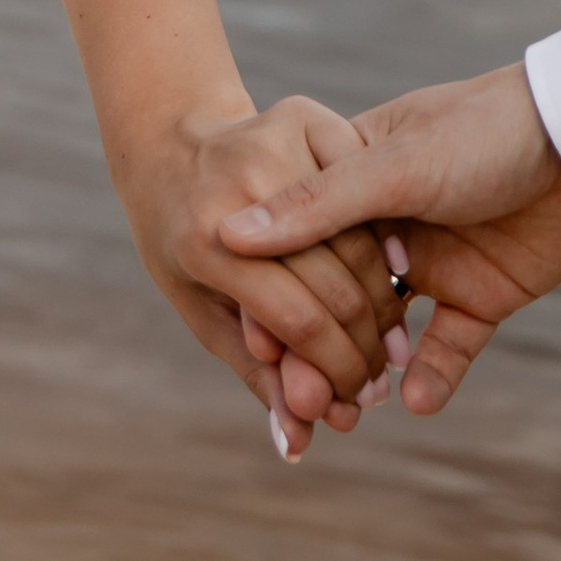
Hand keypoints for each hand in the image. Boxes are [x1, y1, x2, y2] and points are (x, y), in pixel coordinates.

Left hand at [131, 94, 407, 458]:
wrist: (168, 143)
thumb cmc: (178, 240)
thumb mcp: (200, 309)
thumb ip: (255, 373)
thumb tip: (296, 447)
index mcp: (204, 242)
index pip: (296, 322)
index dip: (335, 372)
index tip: (354, 402)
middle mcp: (239, 190)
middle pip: (336, 285)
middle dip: (366, 348)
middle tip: (381, 381)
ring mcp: (272, 144)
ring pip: (358, 239)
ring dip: (383, 302)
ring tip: (390, 345)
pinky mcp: (302, 114)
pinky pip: (364, 187)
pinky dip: (383, 236)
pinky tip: (392, 277)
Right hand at [218, 63, 560, 413]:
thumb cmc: (482, 131)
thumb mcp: (394, 165)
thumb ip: (317, 205)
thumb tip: (230, 235)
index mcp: (352, 178)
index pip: (298, 244)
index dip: (274, 293)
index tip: (253, 343)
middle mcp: (385, 225)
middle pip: (336, 295)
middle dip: (316, 347)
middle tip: (298, 398)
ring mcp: (433, 262)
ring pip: (386, 329)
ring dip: (367, 369)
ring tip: (352, 409)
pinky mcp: (482, 296)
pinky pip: (448, 346)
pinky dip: (433, 376)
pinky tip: (417, 401)